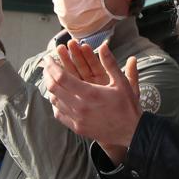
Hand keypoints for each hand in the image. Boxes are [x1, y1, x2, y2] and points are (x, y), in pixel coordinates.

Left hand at [46, 42, 140, 163]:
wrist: (131, 132)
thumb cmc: (127, 106)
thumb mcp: (122, 82)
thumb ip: (110, 63)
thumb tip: (103, 45)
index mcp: (90, 93)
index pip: (62, 77)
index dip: (52, 66)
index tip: (48, 58)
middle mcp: (80, 107)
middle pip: (54, 88)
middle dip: (47, 74)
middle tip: (47, 66)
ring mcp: (77, 119)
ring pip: (54, 100)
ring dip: (50, 87)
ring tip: (50, 78)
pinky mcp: (77, 128)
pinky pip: (59, 113)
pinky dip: (55, 103)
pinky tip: (57, 96)